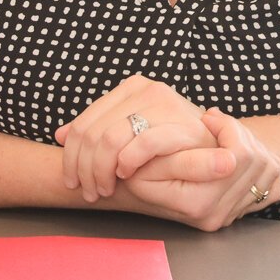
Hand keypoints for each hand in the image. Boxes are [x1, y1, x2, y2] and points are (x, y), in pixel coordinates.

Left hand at [54, 76, 209, 202]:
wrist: (221, 145)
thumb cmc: (175, 144)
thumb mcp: (135, 133)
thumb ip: (102, 131)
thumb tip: (58, 135)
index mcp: (131, 88)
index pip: (82, 123)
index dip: (70, 156)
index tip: (72, 180)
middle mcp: (145, 89)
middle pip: (90, 132)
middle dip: (83, 168)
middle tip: (88, 191)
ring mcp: (162, 102)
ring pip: (108, 138)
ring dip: (100, 171)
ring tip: (103, 189)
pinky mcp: (178, 120)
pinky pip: (139, 141)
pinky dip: (126, 161)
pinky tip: (124, 175)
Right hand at [118, 108, 279, 231]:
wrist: (138, 187)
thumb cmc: (143, 168)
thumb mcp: (154, 161)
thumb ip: (186, 160)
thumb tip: (228, 161)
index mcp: (198, 204)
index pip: (237, 156)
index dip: (226, 127)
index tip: (208, 119)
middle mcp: (217, 216)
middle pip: (255, 158)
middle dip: (237, 131)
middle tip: (214, 121)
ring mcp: (232, 214)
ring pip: (265, 164)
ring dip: (247, 141)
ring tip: (221, 134)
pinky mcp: (244, 209)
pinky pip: (270, 176)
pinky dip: (257, 156)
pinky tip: (232, 151)